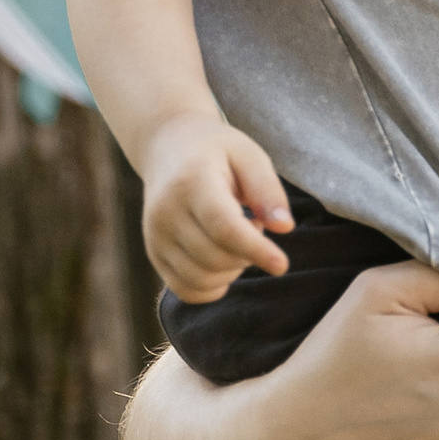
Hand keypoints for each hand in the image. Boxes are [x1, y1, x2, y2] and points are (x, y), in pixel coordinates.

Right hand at [141, 106, 291, 297]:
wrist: (168, 148)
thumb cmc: (217, 152)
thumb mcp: (249, 155)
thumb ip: (267, 189)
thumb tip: (285, 228)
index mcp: (191, 182)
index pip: (223, 227)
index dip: (255, 250)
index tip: (282, 265)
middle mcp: (166, 212)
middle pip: (216, 258)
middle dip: (248, 253)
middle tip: (254, 223)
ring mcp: (155, 236)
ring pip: (202, 279)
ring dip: (233, 270)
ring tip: (236, 237)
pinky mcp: (153, 254)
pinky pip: (186, 291)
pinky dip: (212, 288)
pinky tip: (224, 265)